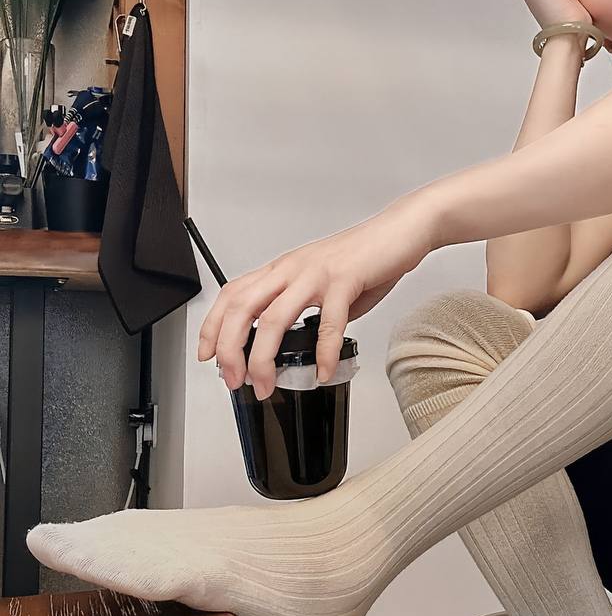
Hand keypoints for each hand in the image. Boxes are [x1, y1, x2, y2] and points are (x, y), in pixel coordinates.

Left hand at [197, 196, 436, 399]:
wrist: (400, 231)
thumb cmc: (366, 256)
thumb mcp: (325, 282)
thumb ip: (311, 310)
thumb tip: (310, 343)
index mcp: (284, 269)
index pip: (233, 294)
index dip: (214, 325)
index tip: (208, 354)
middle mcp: (292, 269)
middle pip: (243, 307)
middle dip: (230, 348)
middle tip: (233, 379)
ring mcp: (315, 274)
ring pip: (274, 318)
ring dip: (264, 358)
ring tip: (265, 385)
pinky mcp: (344, 280)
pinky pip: (328, 324)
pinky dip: (324, 354)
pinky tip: (324, 372)